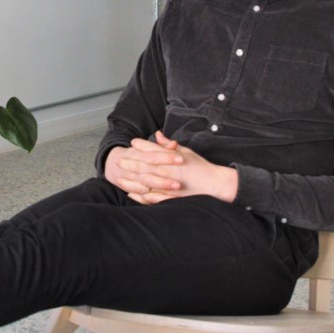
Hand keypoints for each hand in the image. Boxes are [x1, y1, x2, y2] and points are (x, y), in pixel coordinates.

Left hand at [105, 131, 237, 204]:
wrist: (215, 185)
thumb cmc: (201, 167)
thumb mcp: (186, 152)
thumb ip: (169, 145)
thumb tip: (157, 134)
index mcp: (173, 158)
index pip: (154, 149)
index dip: (141, 145)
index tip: (132, 143)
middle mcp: (169, 170)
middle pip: (145, 165)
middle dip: (130, 162)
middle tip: (118, 161)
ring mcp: (169, 184)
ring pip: (145, 182)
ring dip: (131, 180)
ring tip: (119, 178)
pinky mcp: (171, 198)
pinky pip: (152, 197)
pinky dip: (141, 196)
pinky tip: (131, 194)